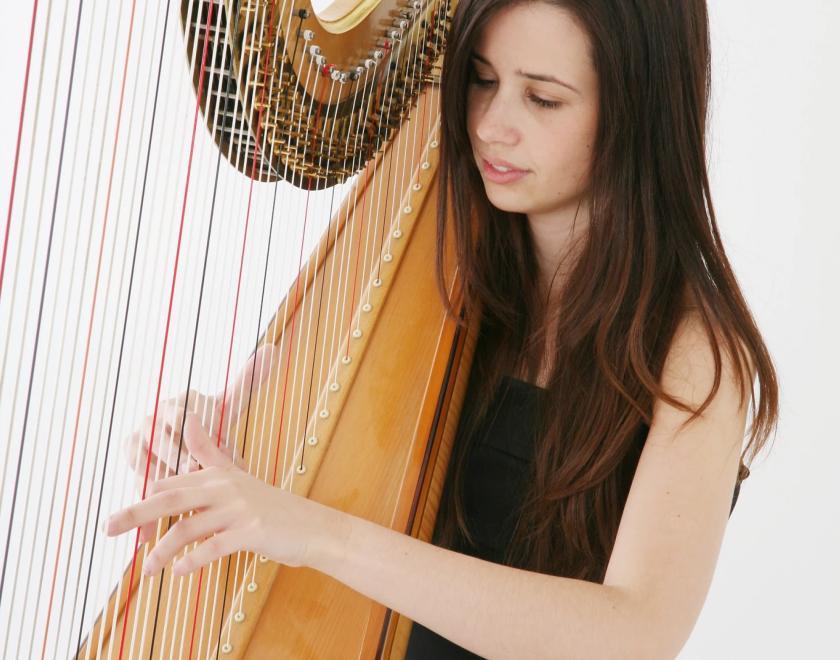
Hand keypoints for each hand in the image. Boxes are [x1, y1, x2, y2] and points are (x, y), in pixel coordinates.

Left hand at [106, 410, 337, 574]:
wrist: (311, 526)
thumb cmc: (272, 508)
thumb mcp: (239, 477)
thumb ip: (210, 451)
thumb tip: (190, 417)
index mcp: (219, 475)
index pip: (171, 483)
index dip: (144, 500)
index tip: (122, 517)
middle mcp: (226, 488)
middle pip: (170, 499)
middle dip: (135, 514)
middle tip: (107, 528)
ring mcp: (238, 510)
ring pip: (187, 529)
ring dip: (161, 551)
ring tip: (146, 569)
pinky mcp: (250, 531)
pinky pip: (213, 548)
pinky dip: (192, 561)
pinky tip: (178, 572)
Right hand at [123, 344, 277, 492]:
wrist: (188, 437)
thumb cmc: (211, 421)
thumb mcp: (228, 403)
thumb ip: (248, 380)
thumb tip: (272, 348)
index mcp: (177, 404)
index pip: (180, 413)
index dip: (191, 428)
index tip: (207, 439)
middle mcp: (154, 419)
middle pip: (160, 438)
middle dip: (176, 455)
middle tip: (193, 469)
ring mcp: (139, 440)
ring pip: (144, 461)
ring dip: (158, 478)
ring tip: (172, 494)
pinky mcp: (133, 463)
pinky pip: (136, 482)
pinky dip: (143, 503)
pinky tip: (148, 532)